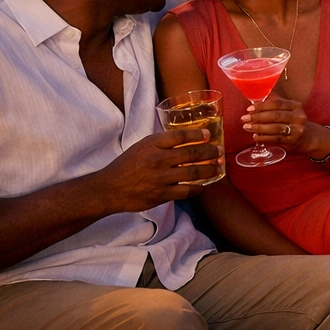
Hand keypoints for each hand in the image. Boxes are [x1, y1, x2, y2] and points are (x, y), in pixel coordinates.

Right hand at [91, 129, 220, 210]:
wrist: (110, 189)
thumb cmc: (127, 165)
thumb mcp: (141, 146)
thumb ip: (161, 142)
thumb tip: (186, 139)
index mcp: (152, 144)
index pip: (180, 136)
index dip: (197, 134)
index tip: (208, 135)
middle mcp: (158, 159)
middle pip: (191, 153)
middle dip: (210, 152)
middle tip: (219, 151)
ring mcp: (161, 178)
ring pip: (193, 172)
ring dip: (209, 170)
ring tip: (216, 167)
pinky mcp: (161, 195)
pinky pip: (186, 191)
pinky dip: (197, 188)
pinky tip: (202, 186)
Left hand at [244, 96, 312, 151]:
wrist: (307, 137)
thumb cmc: (292, 120)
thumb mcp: (288, 109)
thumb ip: (275, 101)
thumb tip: (259, 93)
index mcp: (296, 106)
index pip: (277, 104)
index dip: (262, 106)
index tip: (249, 109)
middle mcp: (298, 117)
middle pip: (275, 116)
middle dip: (257, 117)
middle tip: (244, 119)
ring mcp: (297, 130)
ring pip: (274, 128)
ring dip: (258, 128)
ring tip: (247, 127)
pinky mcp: (293, 141)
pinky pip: (275, 139)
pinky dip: (264, 138)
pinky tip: (255, 137)